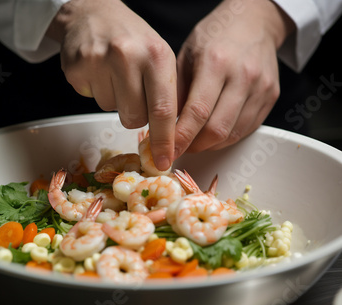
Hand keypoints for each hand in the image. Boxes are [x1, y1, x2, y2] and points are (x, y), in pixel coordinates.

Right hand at [46, 0, 176, 170]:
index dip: (165, 140)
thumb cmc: (131, 38)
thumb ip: (166, 93)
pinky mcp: (76, 68)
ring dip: (115, 100)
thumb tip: (171, 138)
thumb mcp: (158, 56)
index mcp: (156, 54)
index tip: (164, 161)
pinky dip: (97, 91)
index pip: (163, 109)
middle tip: (133, 91)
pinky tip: (99, 71)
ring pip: (112, 111)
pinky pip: (92, 99)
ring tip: (114, 74)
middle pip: (135, 118)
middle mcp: (127, 55)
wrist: (92, 12)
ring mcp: (98, 61)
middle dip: (136, 115)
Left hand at [174, 0, 294, 157]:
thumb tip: (164, 127)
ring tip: (194, 141)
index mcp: (216, 62)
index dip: (182, 137)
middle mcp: (243, 75)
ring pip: (233, 134)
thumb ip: (176, 92)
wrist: (253, 22)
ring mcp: (261, 87)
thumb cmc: (213, 37)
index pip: (197, 112)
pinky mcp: (272, 96)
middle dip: (194, 146)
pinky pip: (247, 129)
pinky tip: (213, 133)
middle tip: (180, 147)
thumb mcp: (185, 56)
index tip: (168, 150)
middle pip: (217, 129)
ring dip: (210, 145)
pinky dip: (227, 138)